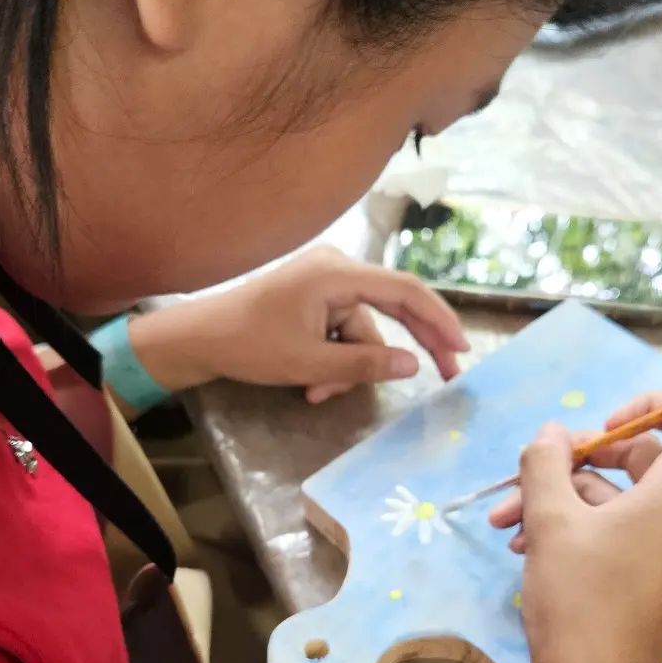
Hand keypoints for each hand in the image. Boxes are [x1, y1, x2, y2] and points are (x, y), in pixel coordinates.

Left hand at [129, 248, 468, 401]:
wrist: (199, 339)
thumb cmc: (249, 345)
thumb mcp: (310, 363)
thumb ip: (364, 365)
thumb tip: (413, 366)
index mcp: (337, 273)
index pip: (405, 291)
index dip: (439, 319)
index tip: (461, 347)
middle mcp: (337, 269)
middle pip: (391, 309)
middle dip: (404, 351)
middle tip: (445, 376)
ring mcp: (325, 284)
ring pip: (362, 334)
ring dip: (347, 369)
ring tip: (317, 392)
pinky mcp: (315, 300)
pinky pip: (342, 334)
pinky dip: (333, 361)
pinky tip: (312, 383)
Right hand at [489, 393, 661, 662]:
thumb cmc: (578, 596)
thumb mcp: (550, 520)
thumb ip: (545, 462)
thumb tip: (550, 433)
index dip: (648, 405)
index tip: (600, 425)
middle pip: (642, 457)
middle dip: (575, 460)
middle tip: (532, 471)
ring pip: (618, 498)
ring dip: (561, 498)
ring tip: (506, 519)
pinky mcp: (655, 574)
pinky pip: (621, 529)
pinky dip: (577, 526)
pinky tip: (525, 542)